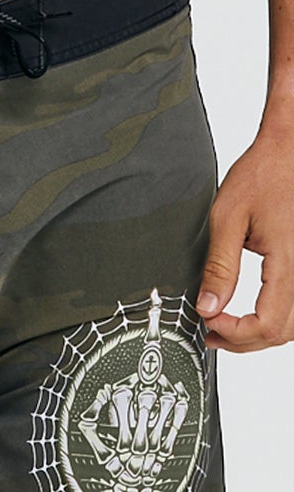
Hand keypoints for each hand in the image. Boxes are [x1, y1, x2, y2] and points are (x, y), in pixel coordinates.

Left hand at [196, 114, 293, 351]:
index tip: (207, 321)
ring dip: (261, 335)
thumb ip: (219, 267)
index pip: (266, 324)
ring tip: (226, 328)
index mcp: (288, 261)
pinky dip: (277, 320)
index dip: (234, 333)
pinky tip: (252, 314)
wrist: (289, 151)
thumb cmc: (262, 175)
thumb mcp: (227, 218)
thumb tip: (207, 307)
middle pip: (282, 332)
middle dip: (243, 341)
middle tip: (210, 332)